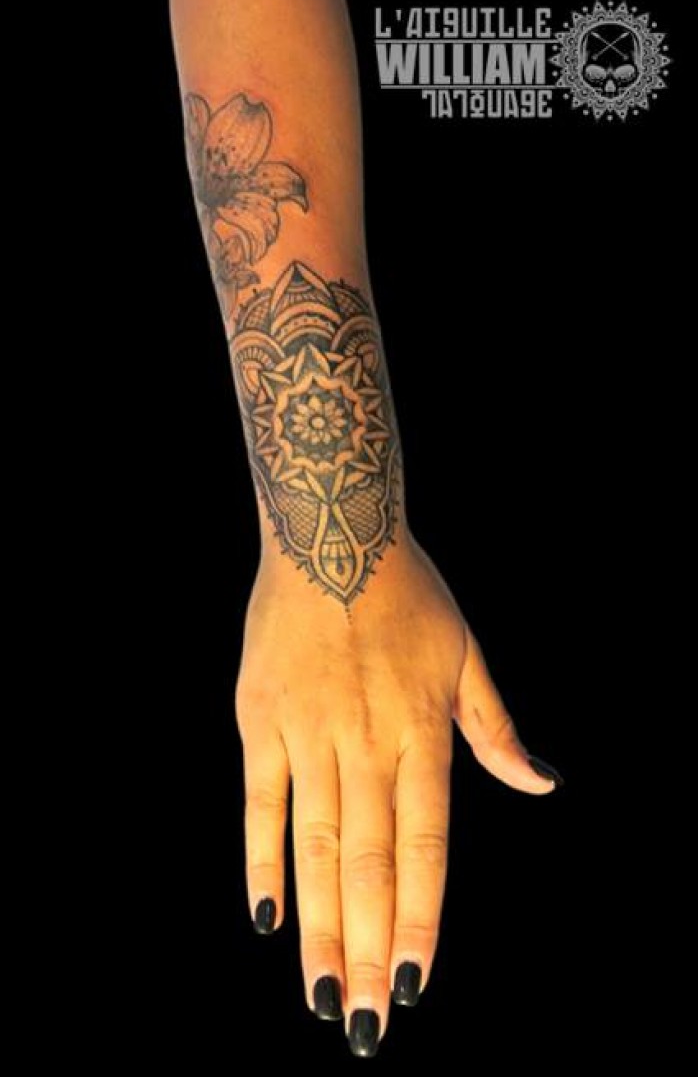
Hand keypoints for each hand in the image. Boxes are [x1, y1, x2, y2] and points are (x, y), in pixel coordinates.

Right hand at [236, 533, 560, 1056]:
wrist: (330, 530)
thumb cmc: (408, 594)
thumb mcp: (466, 653)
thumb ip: (497, 728)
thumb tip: (543, 786)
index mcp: (422, 730)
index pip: (426, 847)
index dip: (422, 919)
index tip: (416, 985)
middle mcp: (365, 742)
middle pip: (369, 865)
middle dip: (367, 951)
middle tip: (365, 1029)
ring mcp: (306, 733)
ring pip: (316, 847)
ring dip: (319, 926)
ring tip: (321, 997)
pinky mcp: (260, 720)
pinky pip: (260, 802)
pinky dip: (263, 859)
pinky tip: (267, 917)